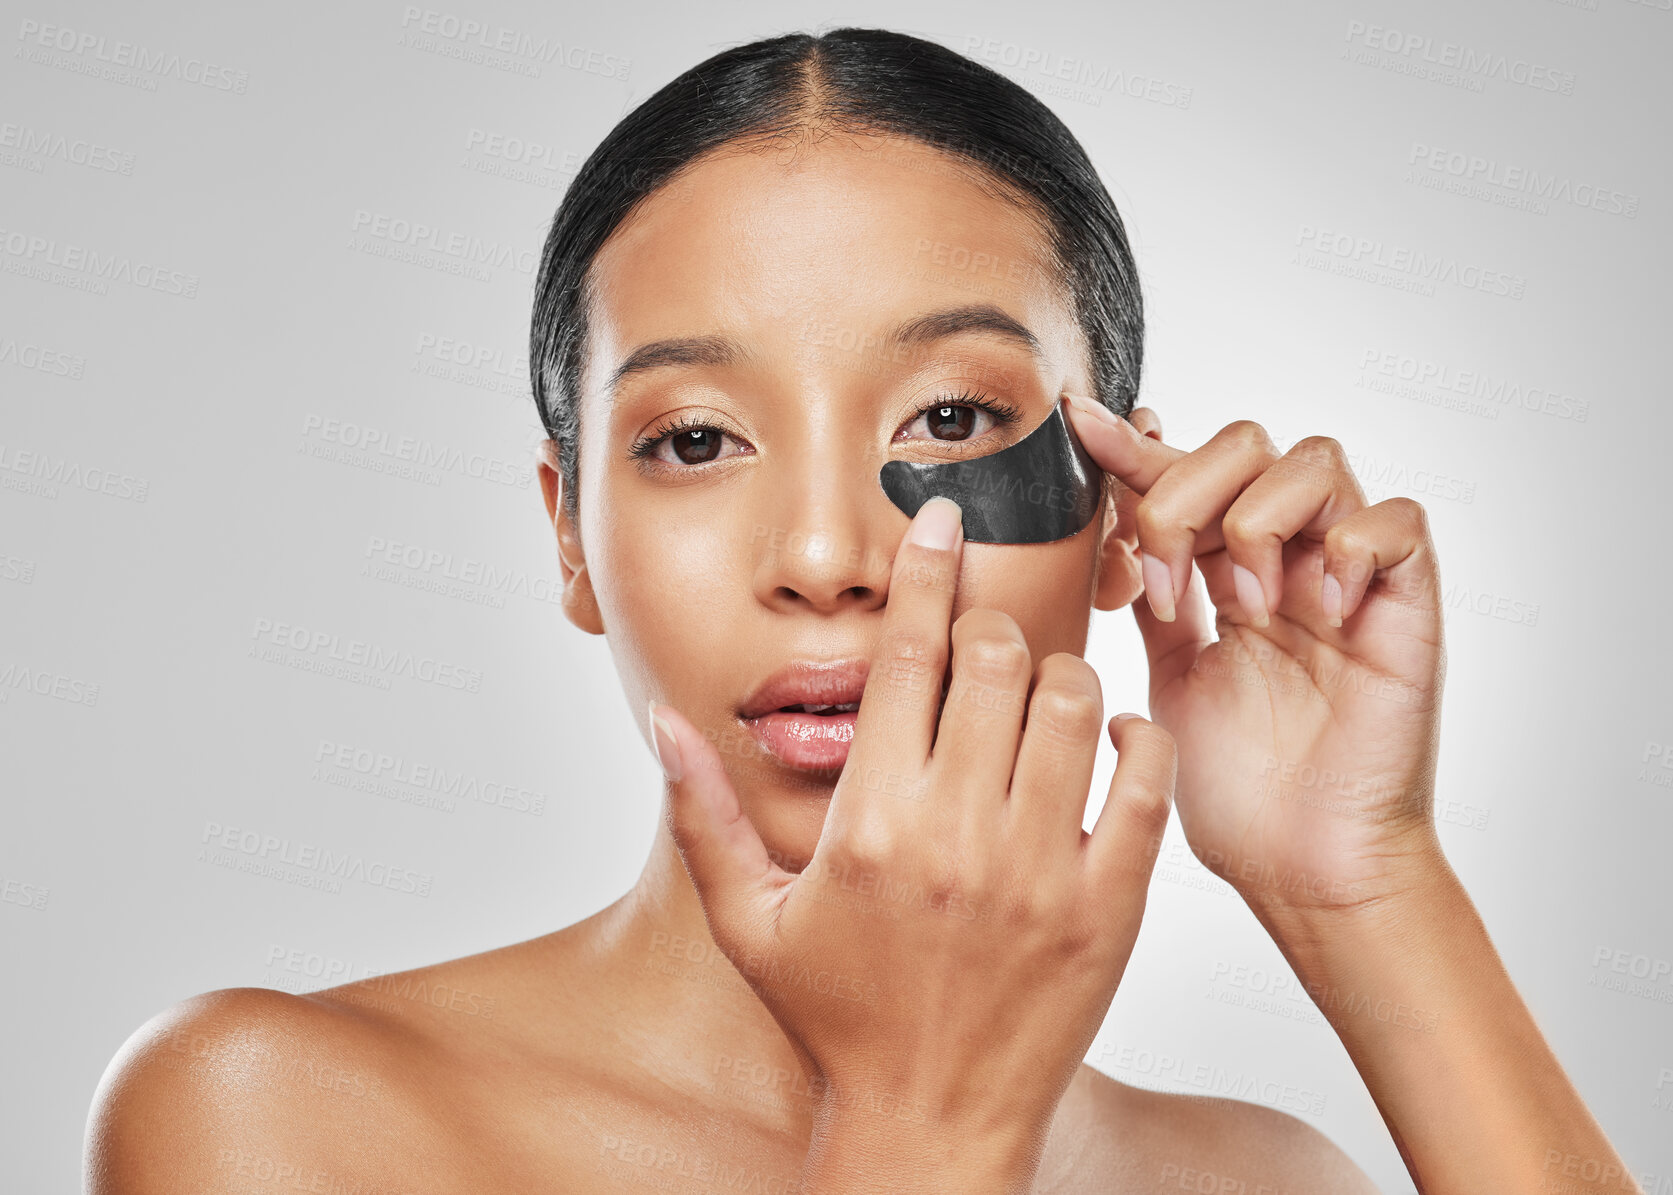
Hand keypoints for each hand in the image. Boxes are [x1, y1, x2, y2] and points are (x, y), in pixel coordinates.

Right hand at [653, 495, 1177, 1192]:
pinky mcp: (1110, 907)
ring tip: (1036, 694)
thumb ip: (702, 815)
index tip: (939, 517)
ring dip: (1058, 675)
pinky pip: (1146, 782)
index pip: (905, 657)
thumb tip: (664, 722)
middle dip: (989, 629)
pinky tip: (1111, 739)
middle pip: (995, 660)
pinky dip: (1137, 739)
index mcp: (870, 823)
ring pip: (1073, 703)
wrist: (932, 1123)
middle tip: (980, 647)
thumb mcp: (748, 921)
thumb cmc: (837, 1017)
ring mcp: (1042, 870)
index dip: (923, 572)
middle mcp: (958, 835)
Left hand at [1065, 394, 1446, 921]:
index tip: (1076, 426)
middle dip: (1186, 496)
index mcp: (1223, 572)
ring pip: (1314, 461)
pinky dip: (1350, 547)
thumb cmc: (1238, 792)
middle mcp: (1288, 560)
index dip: (1131, 447)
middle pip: (1243, 445)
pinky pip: (1397, 521)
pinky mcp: (1407, 606)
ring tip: (1245, 608)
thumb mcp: (1169, 675)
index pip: (1180, 475)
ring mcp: (1348, 578)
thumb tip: (1104, 530)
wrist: (1300, 866)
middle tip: (1167, 587)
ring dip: (1260, 522)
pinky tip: (1319, 610)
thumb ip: (1150, 596)